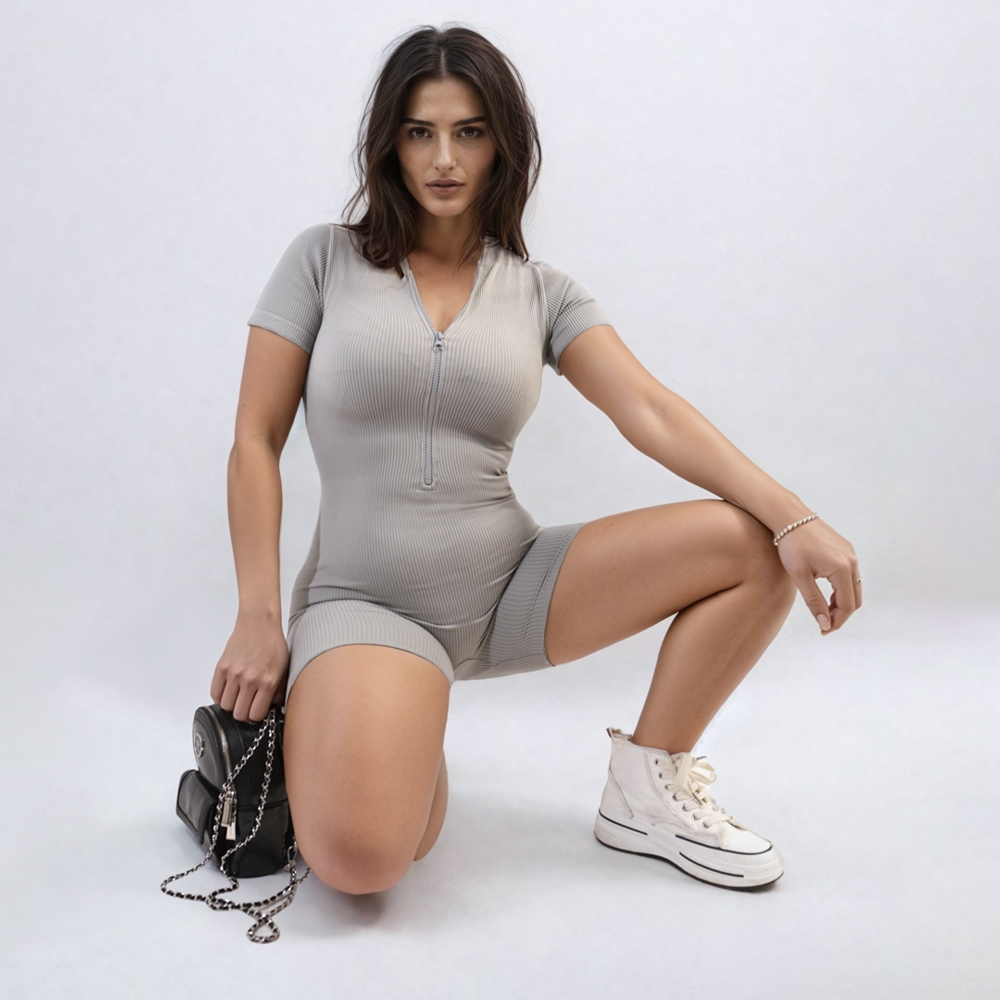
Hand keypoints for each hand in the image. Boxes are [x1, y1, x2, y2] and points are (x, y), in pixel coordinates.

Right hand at [210, 610, 289, 721]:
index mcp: (268, 682)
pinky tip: (228, 691)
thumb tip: (273, 707)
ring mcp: (234, 674)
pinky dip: (220, 696)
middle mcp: (250, 680)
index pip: (256, 715)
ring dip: (232, 705)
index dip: (257, 715)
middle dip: (244, 713)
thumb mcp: (283, 668)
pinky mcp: (221, 668)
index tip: (257, 710)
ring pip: (225, 706)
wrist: (259, 623)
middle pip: (239, 714)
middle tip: (247, 705)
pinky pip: (215, 693)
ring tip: (238, 697)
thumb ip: (278, 690)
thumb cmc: (273, 643)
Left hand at [775, 519, 860, 633]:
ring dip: (842, 603)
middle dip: (841, 615)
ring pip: (854, 588)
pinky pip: (850, 576)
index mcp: (842, 569)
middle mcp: (851, 561)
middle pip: (855, 599)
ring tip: (823, 611)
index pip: (848, 605)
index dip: (836, 622)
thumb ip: (814, 601)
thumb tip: (825, 625)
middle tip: (824, 625)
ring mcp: (850, 554)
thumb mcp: (800, 576)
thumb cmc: (791, 545)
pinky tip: (826, 594)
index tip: (822, 631)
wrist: (790, 517)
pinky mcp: (846, 549)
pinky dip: (842, 590)